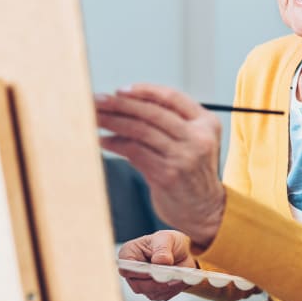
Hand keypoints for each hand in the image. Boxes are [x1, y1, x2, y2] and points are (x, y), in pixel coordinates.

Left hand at [95, 84, 225, 247]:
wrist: (205, 210)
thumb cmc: (192, 173)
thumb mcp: (192, 142)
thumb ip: (169, 123)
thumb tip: (124, 104)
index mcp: (206, 123)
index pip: (172, 97)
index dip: (144, 91)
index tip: (119, 91)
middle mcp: (198, 137)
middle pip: (153, 112)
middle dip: (121, 104)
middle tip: (97, 100)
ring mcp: (184, 156)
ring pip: (141, 130)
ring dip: (113, 122)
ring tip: (95, 118)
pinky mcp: (168, 174)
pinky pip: (135, 152)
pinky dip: (116, 144)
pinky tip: (104, 141)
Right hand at [118, 230, 196, 300]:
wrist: (180, 251)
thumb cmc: (168, 242)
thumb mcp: (166, 238)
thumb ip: (162, 249)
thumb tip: (160, 262)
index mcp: (128, 254)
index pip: (126, 269)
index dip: (138, 273)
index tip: (153, 272)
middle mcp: (132, 272)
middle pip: (139, 285)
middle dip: (156, 283)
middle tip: (171, 277)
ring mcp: (142, 284)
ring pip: (152, 293)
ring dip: (168, 287)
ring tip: (180, 277)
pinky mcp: (154, 292)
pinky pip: (163, 296)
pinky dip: (174, 289)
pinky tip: (181, 280)